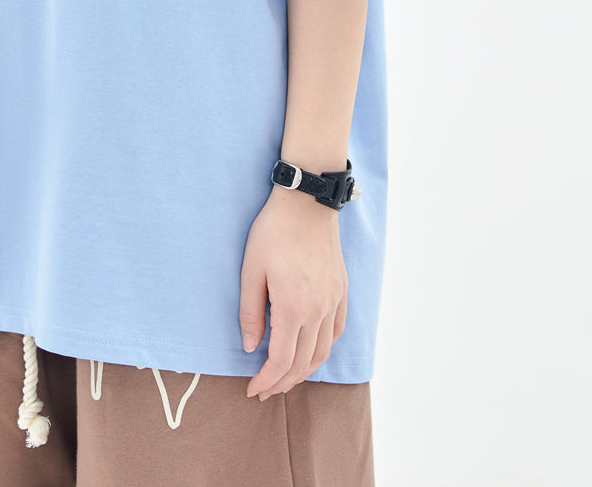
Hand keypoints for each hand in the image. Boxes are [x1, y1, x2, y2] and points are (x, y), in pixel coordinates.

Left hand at [239, 187, 346, 399]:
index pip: (282, 360)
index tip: (253, 389)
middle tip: (265, 390)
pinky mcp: (341, 291)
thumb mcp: (251, 270)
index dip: (267, 380)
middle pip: (303, 362)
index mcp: (293, 307)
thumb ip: (251, 312)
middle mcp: (319, 310)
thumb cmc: (273, 232)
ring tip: (285, 377)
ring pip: (322, 352)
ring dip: (304, 371)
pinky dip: (322, 349)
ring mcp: (333, 301)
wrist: (306, 203)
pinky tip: (310, 351)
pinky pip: (335, 332)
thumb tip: (251, 347)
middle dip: (282, 382)